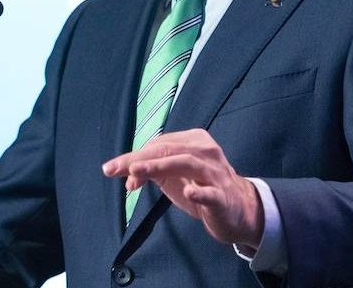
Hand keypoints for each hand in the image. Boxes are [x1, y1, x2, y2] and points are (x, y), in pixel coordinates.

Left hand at [102, 129, 262, 247]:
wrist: (238, 211)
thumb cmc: (201, 186)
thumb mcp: (173, 176)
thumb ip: (150, 172)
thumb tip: (127, 177)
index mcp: (193, 141)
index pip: (158, 145)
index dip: (135, 158)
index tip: (114, 171)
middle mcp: (205, 151)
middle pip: (168, 150)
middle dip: (138, 159)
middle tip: (114, 169)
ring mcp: (216, 173)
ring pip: (186, 163)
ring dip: (159, 167)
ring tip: (137, 171)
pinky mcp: (223, 197)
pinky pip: (212, 193)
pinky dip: (200, 192)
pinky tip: (190, 192)